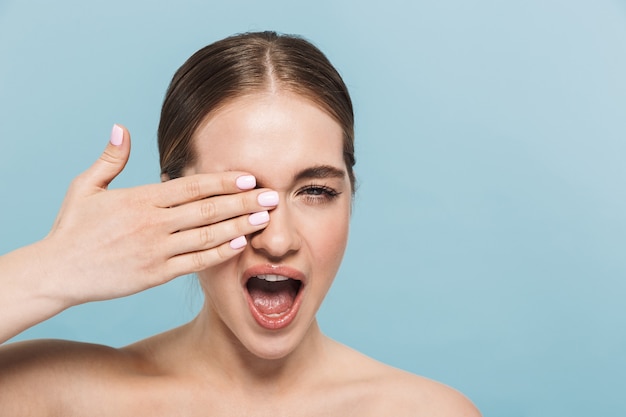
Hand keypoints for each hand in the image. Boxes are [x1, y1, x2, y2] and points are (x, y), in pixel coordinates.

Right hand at [38, 125, 275, 306]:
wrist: (57, 271)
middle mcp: (152, 223)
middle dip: (243, 202)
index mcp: (140, 199)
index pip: (191, 186)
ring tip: (265, 219)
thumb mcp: (85, 187)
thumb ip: (110, 159)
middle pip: (207, 209)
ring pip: (207, 235)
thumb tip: (122, 127)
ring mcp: (156, 250)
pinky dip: (218, 253)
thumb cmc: (72, 229)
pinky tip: (240, 245)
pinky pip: (194, 262)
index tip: (249, 176)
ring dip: (239, 226)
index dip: (223, 180)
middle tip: (272, 195)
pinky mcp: (155, 274)